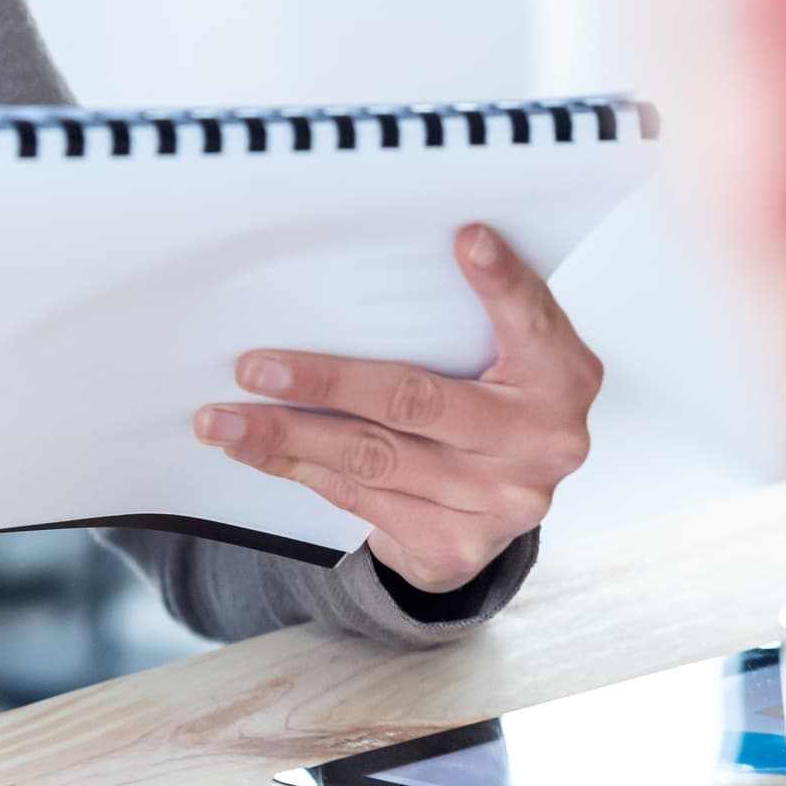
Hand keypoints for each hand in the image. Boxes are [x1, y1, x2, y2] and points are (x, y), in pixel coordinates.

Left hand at [194, 224, 602, 596]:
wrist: (494, 509)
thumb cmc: (487, 406)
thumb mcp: (499, 358)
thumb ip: (468, 320)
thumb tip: (380, 263)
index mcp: (561, 376)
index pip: (531, 320)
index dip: (501, 283)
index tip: (467, 238)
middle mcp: (542, 442)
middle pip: (418, 401)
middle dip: (325, 380)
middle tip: (255, 367)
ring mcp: (500, 502)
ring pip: (372, 457)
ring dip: (287, 435)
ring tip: (225, 418)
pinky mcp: (456, 546)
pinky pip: (359, 498)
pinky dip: (299, 470)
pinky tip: (257, 451)